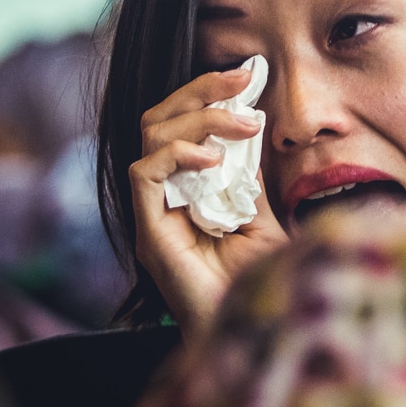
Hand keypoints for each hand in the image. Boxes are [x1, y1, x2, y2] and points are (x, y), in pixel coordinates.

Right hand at [129, 65, 286, 331]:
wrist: (252, 332)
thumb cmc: (256, 284)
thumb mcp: (261, 217)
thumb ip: (251, 177)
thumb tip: (255, 128)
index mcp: (185, 188)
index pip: (180, 123)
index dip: (207, 93)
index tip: (249, 74)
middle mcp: (162, 196)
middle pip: (158, 118)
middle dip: (200, 90)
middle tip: (243, 80)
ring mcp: (152, 213)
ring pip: (151, 136)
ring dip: (200, 118)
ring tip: (244, 124)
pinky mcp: (148, 231)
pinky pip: (144, 173)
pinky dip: (179, 154)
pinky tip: (216, 159)